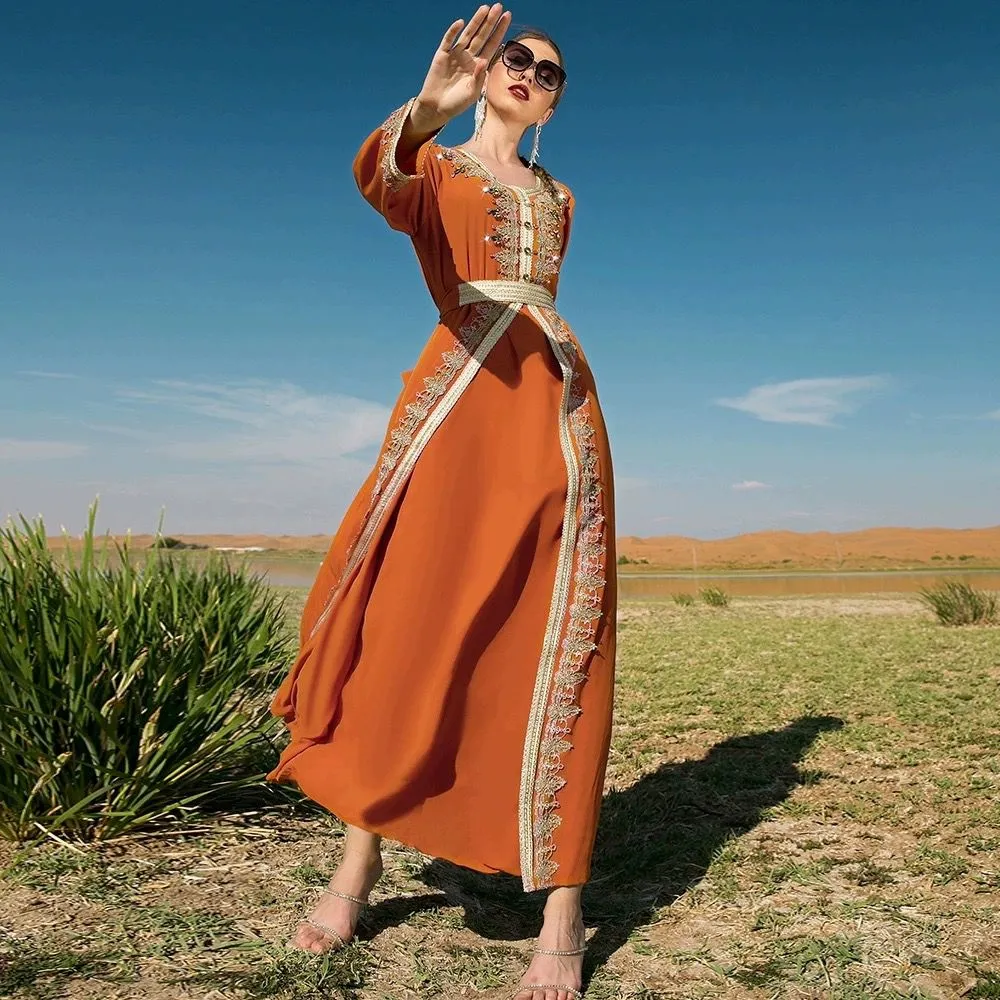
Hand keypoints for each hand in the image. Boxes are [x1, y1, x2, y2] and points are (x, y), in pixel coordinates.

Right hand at [411, 4, 511, 131]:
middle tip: (499, 7)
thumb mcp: (472, 93)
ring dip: (476, 22)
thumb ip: (479, 78)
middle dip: (490, 22)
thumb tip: (484, 61)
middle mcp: (469, 56)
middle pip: (482, 36)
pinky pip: (449, 40)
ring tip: (485, 8)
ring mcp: (456, 54)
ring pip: (468, 34)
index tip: (507, 17)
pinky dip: (453, 31)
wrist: (437, 107)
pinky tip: (461, 23)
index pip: (492, 45)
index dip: (499, 31)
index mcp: (479, 65)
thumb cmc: (457, 103)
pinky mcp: (442, 54)